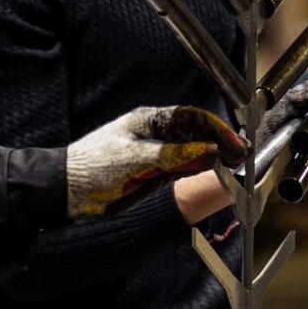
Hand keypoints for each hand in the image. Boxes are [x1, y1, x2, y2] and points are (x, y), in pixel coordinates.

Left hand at [64, 105, 246, 219]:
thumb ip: (174, 154)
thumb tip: (209, 149)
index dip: (217, 129)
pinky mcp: (149, 171)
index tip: (236, 143)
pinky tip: (211, 171)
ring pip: (191, 150)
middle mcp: (153, 133)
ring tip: (234, 164)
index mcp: (148, 121)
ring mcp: (152, 152)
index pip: (192, 118)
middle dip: (220, 141)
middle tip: (242, 155)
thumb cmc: (93, 167)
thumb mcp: (136, 159)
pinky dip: (198, 167)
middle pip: (195, 133)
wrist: (65, 190)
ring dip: (212, 155)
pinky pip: (180, 166)